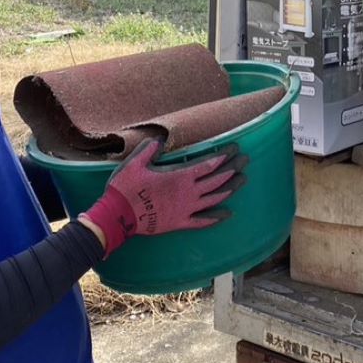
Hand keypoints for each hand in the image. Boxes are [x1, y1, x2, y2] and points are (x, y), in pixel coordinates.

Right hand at [79, 139, 246, 256]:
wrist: (118, 216)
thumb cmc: (126, 188)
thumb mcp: (136, 162)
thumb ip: (150, 149)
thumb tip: (160, 140)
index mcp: (180, 176)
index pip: (209, 164)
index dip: (224, 156)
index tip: (236, 149)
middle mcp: (189, 193)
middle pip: (218, 180)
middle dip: (233, 169)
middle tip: (245, 161)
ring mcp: (186, 209)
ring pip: (215, 199)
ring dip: (231, 189)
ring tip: (242, 180)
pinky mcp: (180, 223)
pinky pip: (203, 222)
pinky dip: (217, 217)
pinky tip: (228, 214)